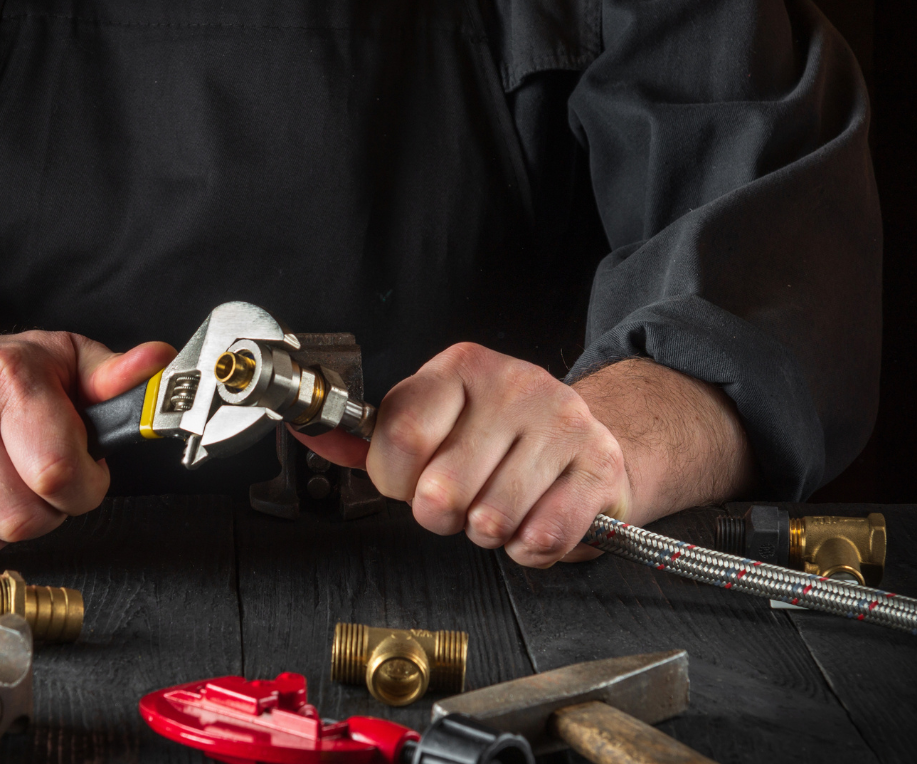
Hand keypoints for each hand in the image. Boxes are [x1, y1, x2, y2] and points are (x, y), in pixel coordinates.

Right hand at [0, 318, 174, 570]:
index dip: (85, 489)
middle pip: (19, 519)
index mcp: (6, 376)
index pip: (58, 472)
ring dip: (0, 531)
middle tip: (38, 486)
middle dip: (45, 514)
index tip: (84, 476)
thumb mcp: (60, 361)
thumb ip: (113, 376)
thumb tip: (160, 363)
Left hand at [297, 345, 753, 566]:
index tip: (409, 482)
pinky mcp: (599, 464)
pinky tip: (532, 523)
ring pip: (492, 519)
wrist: (588, 437)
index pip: (400, 436)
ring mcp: (561, 421)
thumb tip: (317, 436)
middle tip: (460, 504)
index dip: (395, 480)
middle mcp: (514, 384)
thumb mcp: (436, 421)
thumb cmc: (498, 438)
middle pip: (442, 490)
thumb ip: (382, 439)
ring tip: (498, 509)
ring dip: (489, 533)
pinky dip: (530, 548)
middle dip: (443, 515)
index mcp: (460, 369)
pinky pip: (543, 536)